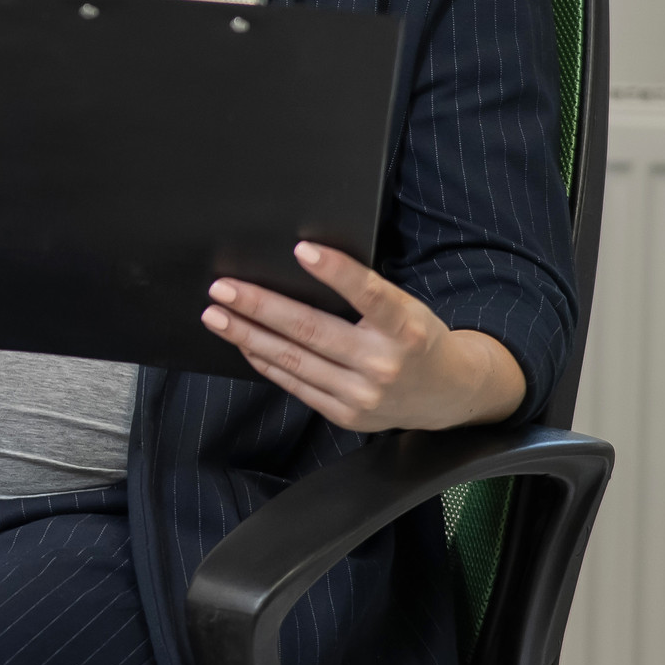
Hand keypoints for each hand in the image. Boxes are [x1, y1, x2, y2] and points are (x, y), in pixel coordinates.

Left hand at [201, 242, 524, 431]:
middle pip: (312, 331)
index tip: (303, 249)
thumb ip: (365, 297)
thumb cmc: (418, 339)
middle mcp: (385, 364)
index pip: (369, 295)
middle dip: (260, 307)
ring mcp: (363, 395)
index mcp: (406, 329)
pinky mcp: (346, 415)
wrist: (449, 395)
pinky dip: (265, 361)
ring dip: (247, 335)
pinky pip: (296, 385)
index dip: (337, 272)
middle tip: (222, 288)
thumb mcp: (406, 309)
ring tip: (216, 315)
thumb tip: (302, 266)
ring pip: (294, 360)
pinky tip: (243, 343)